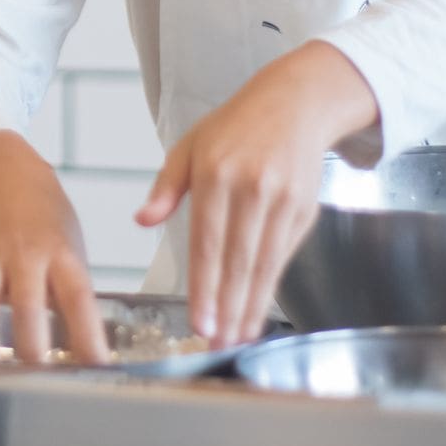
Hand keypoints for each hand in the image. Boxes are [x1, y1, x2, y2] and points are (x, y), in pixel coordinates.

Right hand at [0, 131, 112, 365]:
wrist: (3, 175)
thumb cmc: (44, 221)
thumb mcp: (70, 247)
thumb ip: (70, 292)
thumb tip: (84, 348)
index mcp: (60, 254)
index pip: (78, 298)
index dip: (88, 334)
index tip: (96, 367)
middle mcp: (24, 255)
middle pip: (28, 303)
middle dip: (32, 344)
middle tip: (38, 378)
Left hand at [134, 41, 378, 348]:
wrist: (295, 102)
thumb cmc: (235, 127)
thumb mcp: (190, 146)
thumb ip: (165, 187)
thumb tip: (141, 220)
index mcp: (215, 174)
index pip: (207, 242)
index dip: (204, 286)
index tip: (198, 321)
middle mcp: (250, 188)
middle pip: (237, 260)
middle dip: (227, 307)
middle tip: (216, 343)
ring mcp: (281, 200)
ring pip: (263, 264)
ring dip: (250, 306)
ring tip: (236, 339)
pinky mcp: (303, 209)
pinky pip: (284, 256)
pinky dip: (270, 287)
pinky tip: (258, 312)